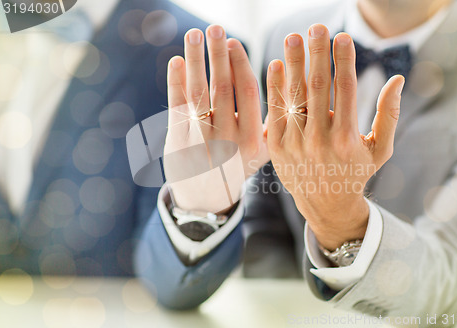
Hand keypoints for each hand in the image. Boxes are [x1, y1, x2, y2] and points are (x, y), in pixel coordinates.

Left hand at [164, 25, 268, 212]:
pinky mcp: (177, 141)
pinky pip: (176, 107)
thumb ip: (270, 121)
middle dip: (218, 55)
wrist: (205, 198)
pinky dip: (174, 82)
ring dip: (195, 61)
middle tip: (216, 28)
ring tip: (195, 34)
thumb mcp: (262, 152)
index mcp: (252, 141)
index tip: (235, 42)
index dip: (241, 65)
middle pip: (222, 88)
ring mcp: (199, 141)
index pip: (248, 94)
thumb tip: (282, 81)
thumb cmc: (237, 165)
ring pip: (197, 93)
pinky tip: (176, 61)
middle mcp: (226, 140)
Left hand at [266, 25, 404, 249]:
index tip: (342, 37)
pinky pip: (275, 111)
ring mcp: (294, 143)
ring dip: (293, 63)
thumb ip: (389, 114)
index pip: (345, 88)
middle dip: (316, 53)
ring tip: (293, 38)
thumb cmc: (356, 172)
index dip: (343, 59)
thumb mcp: (380, 149)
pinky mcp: (276, 146)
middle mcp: (319, 140)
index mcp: (347, 139)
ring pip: (293, 95)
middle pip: (317, 86)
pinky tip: (276, 64)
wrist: (324, 204)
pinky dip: (275, 87)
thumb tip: (397, 79)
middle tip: (316, 27)